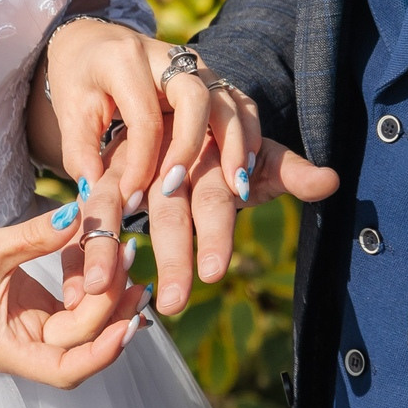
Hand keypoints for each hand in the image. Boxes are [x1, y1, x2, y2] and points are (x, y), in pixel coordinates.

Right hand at [0, 209, 146, 389]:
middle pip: (81, 342)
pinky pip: (68, 300)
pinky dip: (85, 279)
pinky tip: (96, 249)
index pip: (67, 368)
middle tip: (133, 267)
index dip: (103, 351)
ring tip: (122, 251)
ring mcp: (24, 325)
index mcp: (7, 349)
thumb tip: (82, 218)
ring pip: (79, 322)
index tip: (129, 321)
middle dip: (110, 308)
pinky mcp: (25, 302)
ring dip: (103, 292)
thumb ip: (39, 237)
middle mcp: (19, 344)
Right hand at [44, 20, 338, 313]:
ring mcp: (129, 165)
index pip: (216, 197)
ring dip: (106, 250)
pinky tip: (76, 279)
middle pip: (169, 209)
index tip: (215, 274)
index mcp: (211, 154)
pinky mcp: (101, 176)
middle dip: (170, 255)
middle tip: (173, 302)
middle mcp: (168, 158)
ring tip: (100, 290)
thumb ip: (288, 171)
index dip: (215, 233)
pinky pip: (88, 208)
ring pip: (115, 205)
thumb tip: (331, 181)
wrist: (176, 105)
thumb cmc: (226, 146)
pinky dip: (82, 242)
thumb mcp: (257, 158)